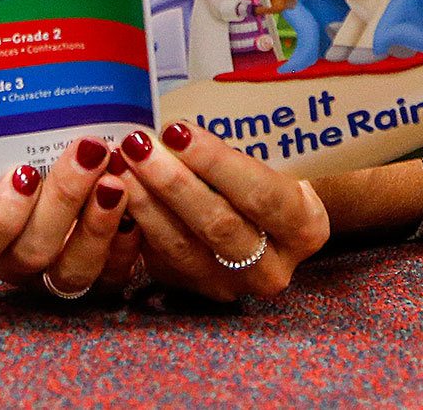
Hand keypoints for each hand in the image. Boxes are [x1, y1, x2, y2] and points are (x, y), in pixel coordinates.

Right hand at [0, 136, 138, 300]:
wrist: (87, 155)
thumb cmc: (40, 146)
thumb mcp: (17, 135)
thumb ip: (8, 129)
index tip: (24, 174)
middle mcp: (17, 260)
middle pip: (30, 251)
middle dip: (62, 199)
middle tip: (89, 150)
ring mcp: (58, 274)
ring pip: (73, 270)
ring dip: (96, 224)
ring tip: (115, 179)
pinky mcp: (102, 279)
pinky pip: (114, 275)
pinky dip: (125, 243)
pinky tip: (135, 210)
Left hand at [117, 121, 329, 301]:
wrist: (264, 226)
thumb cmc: (261, 182)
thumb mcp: (265, 165)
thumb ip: (227, 158)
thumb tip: (172, 134)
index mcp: (306, 228)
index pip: (260, 193)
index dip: (215, 162)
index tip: (176, 131)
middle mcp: (273, 268)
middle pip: (220, 225)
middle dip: (174, 182)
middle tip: (139, 145)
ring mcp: (233, 286)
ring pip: (185, 248)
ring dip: (147, 203)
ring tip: (122, 165)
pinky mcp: (196, 292)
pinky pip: (161, 260)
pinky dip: (137, 224)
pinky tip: (116, 193)